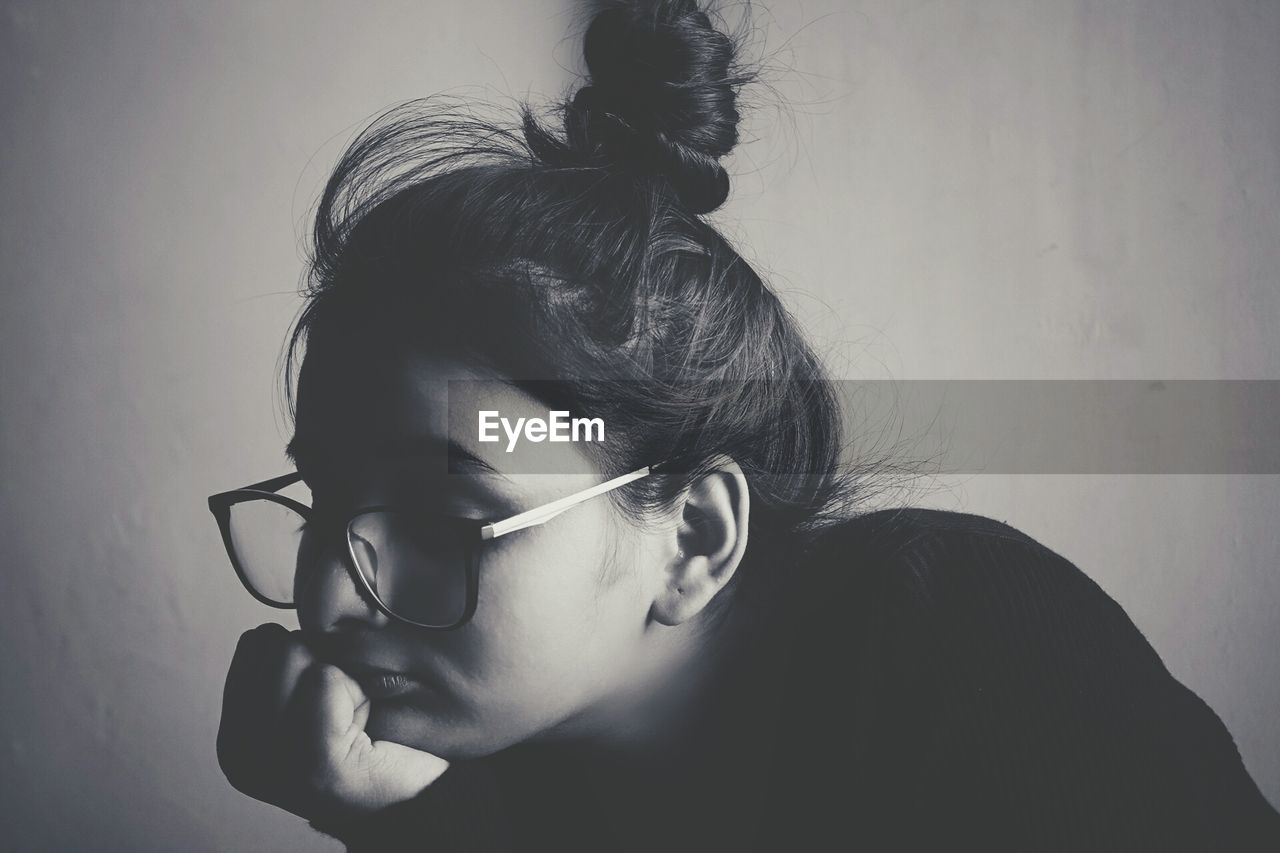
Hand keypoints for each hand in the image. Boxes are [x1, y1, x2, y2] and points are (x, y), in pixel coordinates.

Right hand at [217, 623, 449, 821]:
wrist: (423, 800)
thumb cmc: (380, 741)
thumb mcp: (316, 695)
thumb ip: (289, 661)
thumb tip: (294, 610)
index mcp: (237, 738)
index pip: (256, 645)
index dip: (308, 656)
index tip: (331, 699)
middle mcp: (244, 755)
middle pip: (276, 645)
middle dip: (325, 663)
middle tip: (351, 711)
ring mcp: (276, 766)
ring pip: (300, 656)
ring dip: (344, 677)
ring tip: (361, 719)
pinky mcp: (317, 768)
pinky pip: (325, 680)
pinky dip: (357, 689)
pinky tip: (370, 724)